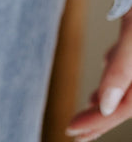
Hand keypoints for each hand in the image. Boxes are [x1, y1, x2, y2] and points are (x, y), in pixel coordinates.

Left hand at [66, 8, 131, 139]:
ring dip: (112, 93)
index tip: (72, 131)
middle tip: (76, 130)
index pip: (129, 105)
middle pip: (131, 97)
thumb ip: (123, 66)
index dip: (100, 122)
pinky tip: (107, 65)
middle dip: (104, 116)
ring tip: (91, 105)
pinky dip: (119, 66)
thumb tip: (106, 107)